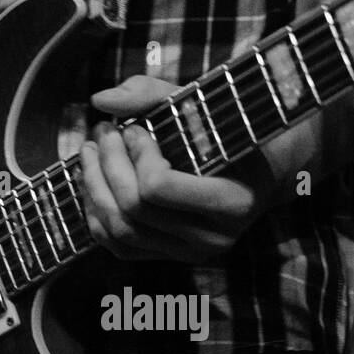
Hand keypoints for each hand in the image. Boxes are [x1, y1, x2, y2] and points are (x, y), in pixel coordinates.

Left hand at [80, 75, 277, 261]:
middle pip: (134, 208)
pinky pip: (119, 247)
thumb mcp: (204, 106)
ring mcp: (191, 254)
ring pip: (121, 230)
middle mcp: (213, 238)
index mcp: (232, 201)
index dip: (136, 154)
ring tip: (91, 153)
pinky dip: (97, 215)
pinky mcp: (172, 259)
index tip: (134, 128)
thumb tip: (100, 100)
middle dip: (108, 165)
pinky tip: (94, 184)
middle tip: (103, 134)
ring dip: (95, 187)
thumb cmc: (232, 134)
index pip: (159, 187)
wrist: (262, 175)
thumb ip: (153, 95)